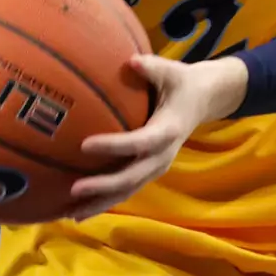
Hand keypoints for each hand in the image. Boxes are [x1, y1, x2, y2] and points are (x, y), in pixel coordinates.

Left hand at [67, 55, 247, 220]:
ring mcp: (156, 167)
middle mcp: (162, 156)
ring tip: (72, 215)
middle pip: (132, 177)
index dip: (113, 146)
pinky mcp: (149, 171)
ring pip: (128, 191)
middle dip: (103, 187)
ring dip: (101, 203)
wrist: (203, 101)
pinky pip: (127, 190)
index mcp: (167, 131)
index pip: (138, 142)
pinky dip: (105, 202)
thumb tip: (131, 61)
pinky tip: (80, 211)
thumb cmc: (182, 83)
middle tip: (74, 190)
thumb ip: (151, 67)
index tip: (84, 145)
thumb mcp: (172, 71)